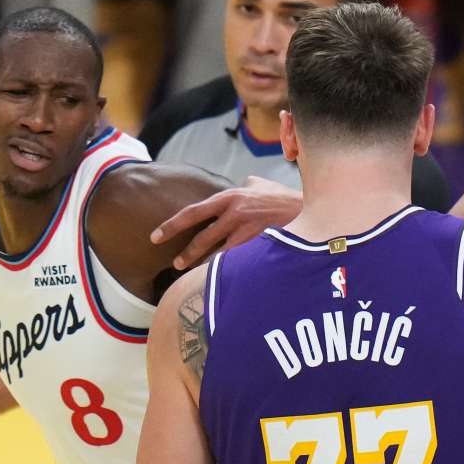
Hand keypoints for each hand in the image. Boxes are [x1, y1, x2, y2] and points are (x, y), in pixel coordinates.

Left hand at [151, 175, 301, 269]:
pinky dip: (225, 269)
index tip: (155, 236)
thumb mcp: (257, 184)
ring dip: (204, 265)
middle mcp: (235, 213)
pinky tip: (218, 279)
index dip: (172, 225)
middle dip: (186, 253)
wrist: (308, 208)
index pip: (193, 212)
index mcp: (230, 197)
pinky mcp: (258, 246)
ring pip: (217, 253)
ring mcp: (247, 231)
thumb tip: (235, 190)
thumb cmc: (282, 196)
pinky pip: (236, 261)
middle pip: (202, 237)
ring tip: (193, 273)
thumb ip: (241, 187)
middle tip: (174, 263)